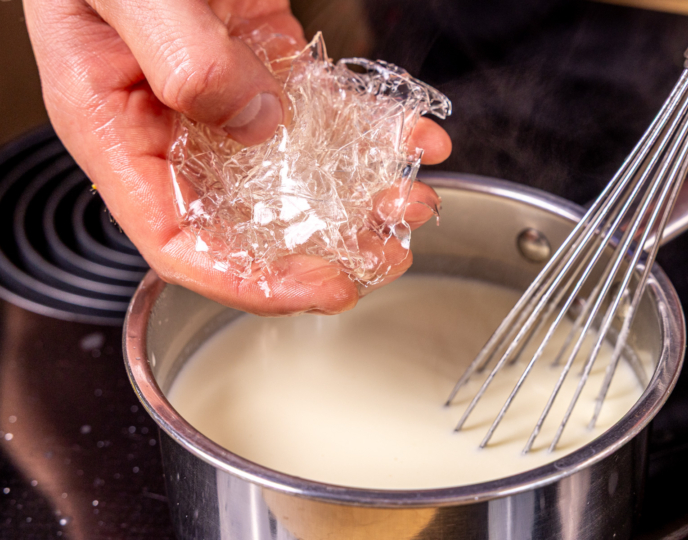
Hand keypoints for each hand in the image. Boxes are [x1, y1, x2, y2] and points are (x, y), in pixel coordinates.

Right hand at [23, 0, 451, 315]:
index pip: (182, 244)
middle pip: (252, 222)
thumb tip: (255, 122)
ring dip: (363, 193)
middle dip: (328, 245)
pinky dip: (371, 127)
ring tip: (413, 197)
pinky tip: (411, 133)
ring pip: (298, 173)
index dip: (255, 280)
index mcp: (119, 134)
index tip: (325, 287)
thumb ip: (185, 59)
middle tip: (388, 251)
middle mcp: (174, 132)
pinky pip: (322, 111)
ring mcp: (226, 101)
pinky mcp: (266, 66)